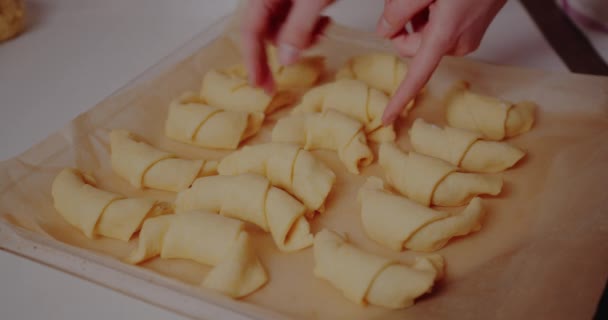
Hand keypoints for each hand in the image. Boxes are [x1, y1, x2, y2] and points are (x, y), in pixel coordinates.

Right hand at [242, 0, 332, 92]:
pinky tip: (326, 22)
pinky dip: (312, 29)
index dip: (252, 60)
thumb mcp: (312, 1)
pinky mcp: (301, 0)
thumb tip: (285, 62)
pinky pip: (299, 22)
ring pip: (285, 31)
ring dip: (303, 40)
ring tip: (322, 33)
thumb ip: (298, 28)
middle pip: (267, 34)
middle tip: (278, 85)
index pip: (250, 31)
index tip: (257, 85)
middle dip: (282, 54)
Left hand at [378, 0, 506, 123]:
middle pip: (412, 49)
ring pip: (424, 38)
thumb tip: (384, 31)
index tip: (387, 118)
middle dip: (402, 27)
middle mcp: (459, 42)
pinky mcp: (472, 28)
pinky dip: (430, 16)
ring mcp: (468, 36)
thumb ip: (398, 11)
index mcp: (446, 35)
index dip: (400, 98)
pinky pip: (439, 30)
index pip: (417, 75)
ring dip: (416, 18)